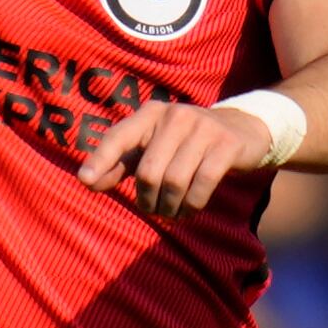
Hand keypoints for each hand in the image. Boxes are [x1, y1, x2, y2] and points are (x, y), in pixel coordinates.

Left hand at [78, 101, 271, 217]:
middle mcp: (175, 115)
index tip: (84, 181)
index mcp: (151, 114)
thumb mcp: (152, 148)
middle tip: (153, 209)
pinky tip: (190, 210)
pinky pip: (202, 184)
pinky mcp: (226, 145)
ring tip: (171, 213)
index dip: (101, 159)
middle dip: (147, 200)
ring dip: (170, 207)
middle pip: (148, 171)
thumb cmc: (185, 144)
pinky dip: (193, 205)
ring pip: (174, 181)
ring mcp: (203, 128)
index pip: (119, 136)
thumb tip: (87, 181)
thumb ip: (119, 163)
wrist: (242, 131)